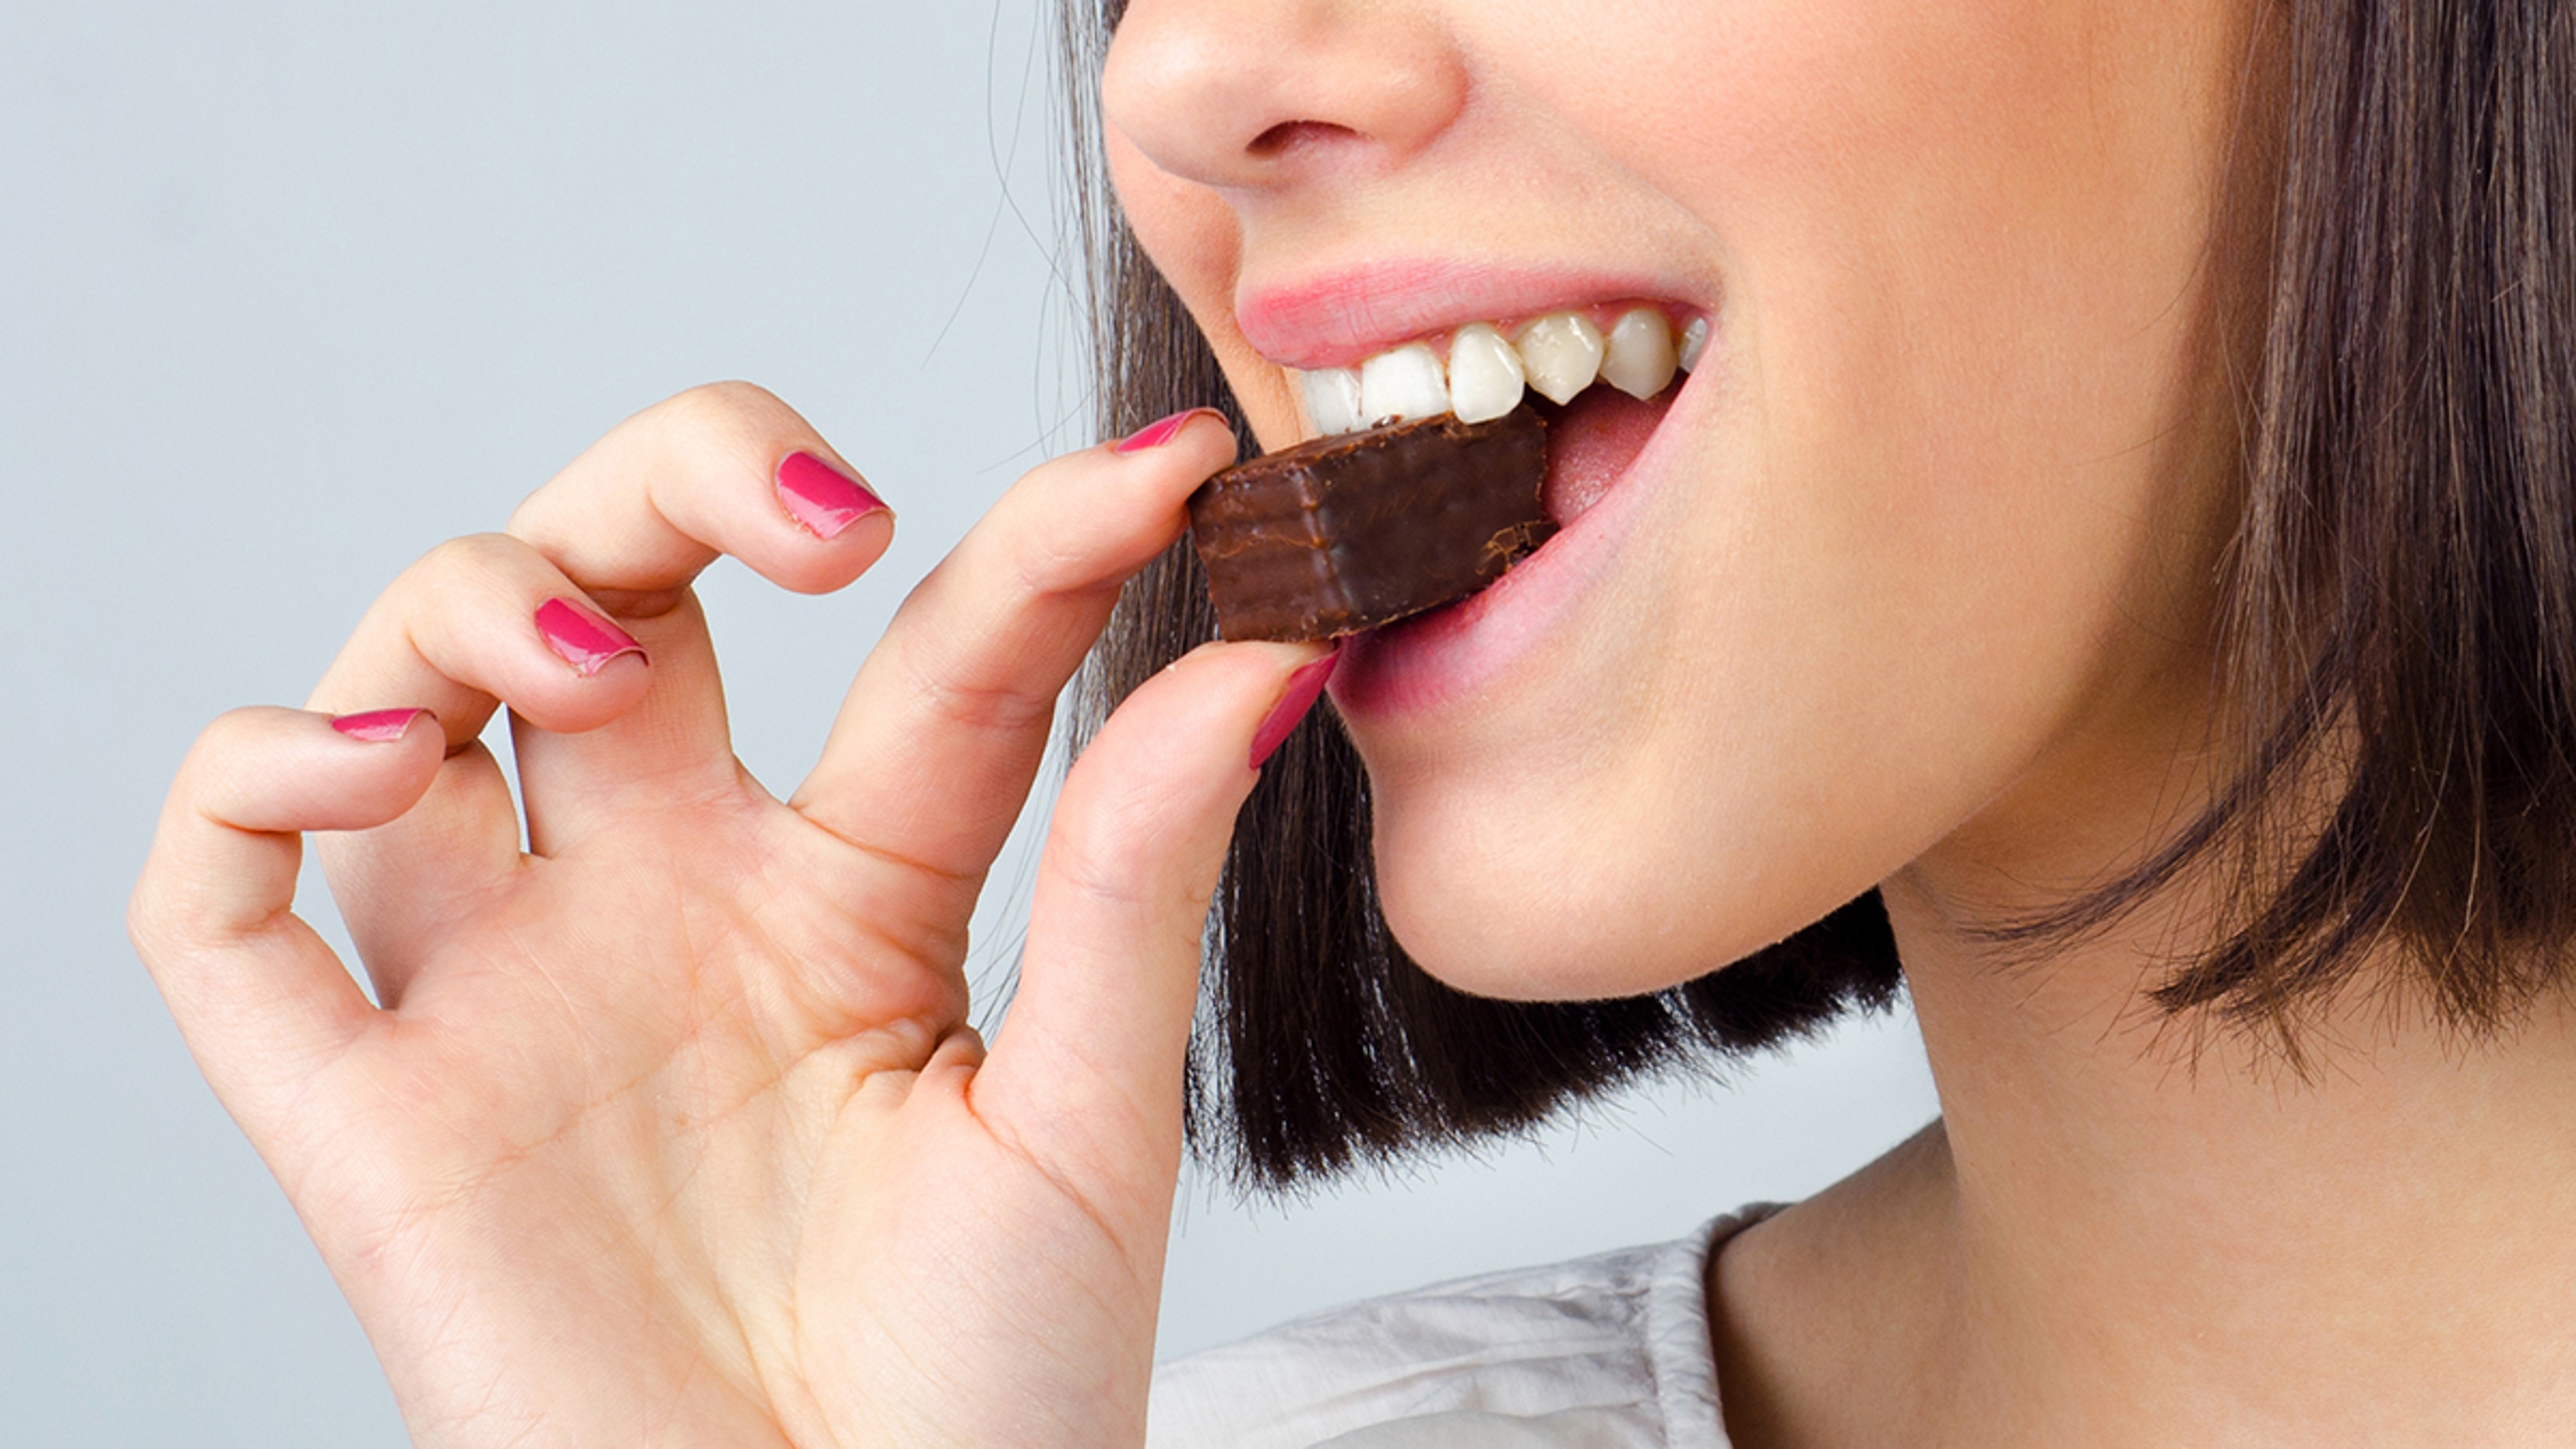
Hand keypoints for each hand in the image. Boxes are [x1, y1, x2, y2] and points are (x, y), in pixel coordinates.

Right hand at [129, 385, 1326, 1446]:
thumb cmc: (990, 1397)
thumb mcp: (1090, 1116)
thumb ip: (1139, 875)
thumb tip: (1269, 647)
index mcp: (851, 896)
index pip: (926, 654)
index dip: (1035, 543)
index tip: (1169, 477)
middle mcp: (667, 904)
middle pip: (616, 580)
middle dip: (678, 474)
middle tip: (823, 513)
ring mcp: (510, 994)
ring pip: (412, 684)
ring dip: (478, 595)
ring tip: (604, 659)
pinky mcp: (371, 1116)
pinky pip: (218, 909)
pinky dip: (249, 786)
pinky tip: (375, 765)